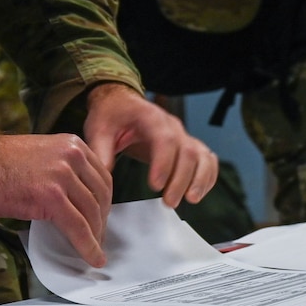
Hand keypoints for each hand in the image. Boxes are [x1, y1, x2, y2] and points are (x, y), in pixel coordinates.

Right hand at [0, 131, 111, 265]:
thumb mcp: (40, 158)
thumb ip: (61, 172)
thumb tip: (73, 201)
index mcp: (72, 145)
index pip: (101, 178)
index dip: (103, 203)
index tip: (100, 220)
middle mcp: (73, 156)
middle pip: (101, 195)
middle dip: (101, 221)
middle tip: (98, 240)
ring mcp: (63, 175)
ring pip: (91, 213)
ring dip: (96, 237)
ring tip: (94, 254)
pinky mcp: (50, 196)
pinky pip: (77, 226)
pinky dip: (87, 246)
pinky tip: (92, 258)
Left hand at [82, 83, 217, 207]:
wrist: (122, 103)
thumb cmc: (111, 116)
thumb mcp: (98, 129)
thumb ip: (101, 152)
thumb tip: (104, 179)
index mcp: (151, 118)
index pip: (166, 139)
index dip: (164, 163)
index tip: (156, 186)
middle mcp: (173, 125)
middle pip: (188, 151)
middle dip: (182, 179)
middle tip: (169, 202)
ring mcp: (183, 135)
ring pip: (202, 155)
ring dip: (200, 179)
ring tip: (190, 200)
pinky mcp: (187, 145)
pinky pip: (207, 159)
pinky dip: (207, 176)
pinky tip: (197, 193)